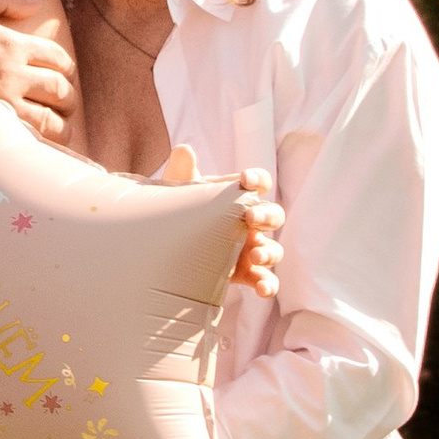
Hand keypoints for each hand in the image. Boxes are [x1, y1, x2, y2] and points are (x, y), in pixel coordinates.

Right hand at [0, 0, 74, 148]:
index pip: (58, 59)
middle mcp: (12, 77)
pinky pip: (22, 144)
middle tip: (63, 104)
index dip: (65, 68)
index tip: (62, 75)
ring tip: (56, 130)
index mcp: (11, 44)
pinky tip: (32, 147)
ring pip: (49, 125)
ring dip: (59, 127)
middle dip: (68, 99)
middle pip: (60, 92)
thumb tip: (35, 3)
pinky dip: (36, 147)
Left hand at [153, 145, 284, 300]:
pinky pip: (266, 280)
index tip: (246, 181)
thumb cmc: (178, 213)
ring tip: (255, 254)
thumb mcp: (177, 194)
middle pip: (273, 215)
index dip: (258, 179)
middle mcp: (249, 223)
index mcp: (237, 198)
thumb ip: (181, 172)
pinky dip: (268, 285)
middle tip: (250, 217)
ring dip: (269, 251)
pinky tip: (262, 289)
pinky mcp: (245, 274)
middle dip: (267, 215)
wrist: (165, 250)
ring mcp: (250, 249)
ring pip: (274, 249)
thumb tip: (184, 149)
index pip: (259, 183)